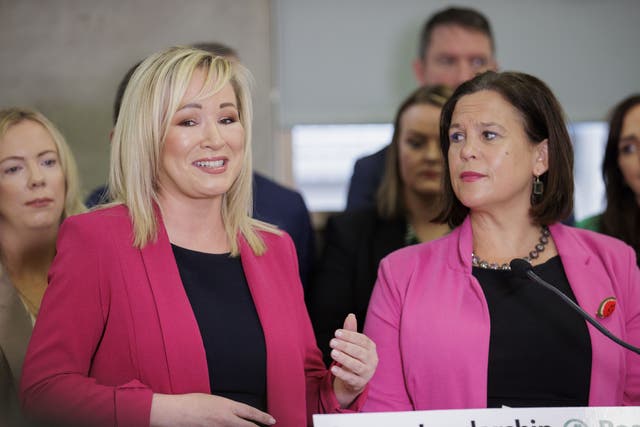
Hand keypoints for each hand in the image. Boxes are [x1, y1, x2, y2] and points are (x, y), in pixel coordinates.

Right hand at [150, 393, 275, 426]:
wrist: (177, 411)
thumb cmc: (193, 402)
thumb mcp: (214, 400)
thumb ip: (226, 407)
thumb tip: (234, 413)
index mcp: (228, 406)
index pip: (250, 413)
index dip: (263, 417)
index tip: (272, 421)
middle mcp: (226, 419)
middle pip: (247, 426)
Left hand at [330, 313, 377, 407]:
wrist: (356, 379)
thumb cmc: (354, 357)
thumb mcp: (353, 344)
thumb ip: (351, 331)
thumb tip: (351, 315)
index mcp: (371, 348)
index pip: (362, 340)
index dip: (350, 336)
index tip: (337, 333)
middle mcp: (372, 360)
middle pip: (359, 352)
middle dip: (345, 346)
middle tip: (332, 342)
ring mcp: (367, 373)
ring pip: (356, 365)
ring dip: (344, 358)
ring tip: (333, 352)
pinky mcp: (359, 383)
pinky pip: (351, 378)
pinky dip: (342, 373)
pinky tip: (333, 368)